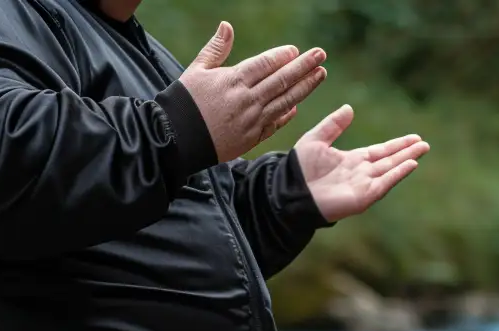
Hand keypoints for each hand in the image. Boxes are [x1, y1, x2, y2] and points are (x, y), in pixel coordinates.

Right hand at [178, 22, 327, 161]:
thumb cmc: (184, 101)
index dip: (282, 56)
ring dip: (305, 87)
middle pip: (282, 80)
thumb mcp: (197, 70)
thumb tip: (227, 25)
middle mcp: (248, 100)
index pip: (265, 64)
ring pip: (285, 101)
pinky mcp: (252, 137)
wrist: (177, 138)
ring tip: (320, 75)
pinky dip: (287, 114)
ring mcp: (253, 120)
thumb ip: (216, 48)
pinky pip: (275, 123)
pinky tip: (296, 106)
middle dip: (304, 67)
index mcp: (233, 80)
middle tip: (321, 55)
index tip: (296, 50)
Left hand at [294, 104, 426, 221]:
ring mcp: (364, 185)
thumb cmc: (299, 169)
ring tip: (422, 150)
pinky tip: (410, 164)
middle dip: (407, 151)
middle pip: (390, 160)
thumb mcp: (316, 139)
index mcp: (352, 160)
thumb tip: (349, 108)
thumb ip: (333, 125)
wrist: (291, 191)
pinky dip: (398, 174)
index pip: (381, 151)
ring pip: (391, 170)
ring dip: (407, 160)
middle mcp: (362, 173)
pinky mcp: (363, 197)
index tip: (413, 138)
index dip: (397, 145)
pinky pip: (384, 183)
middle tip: (425, 143)